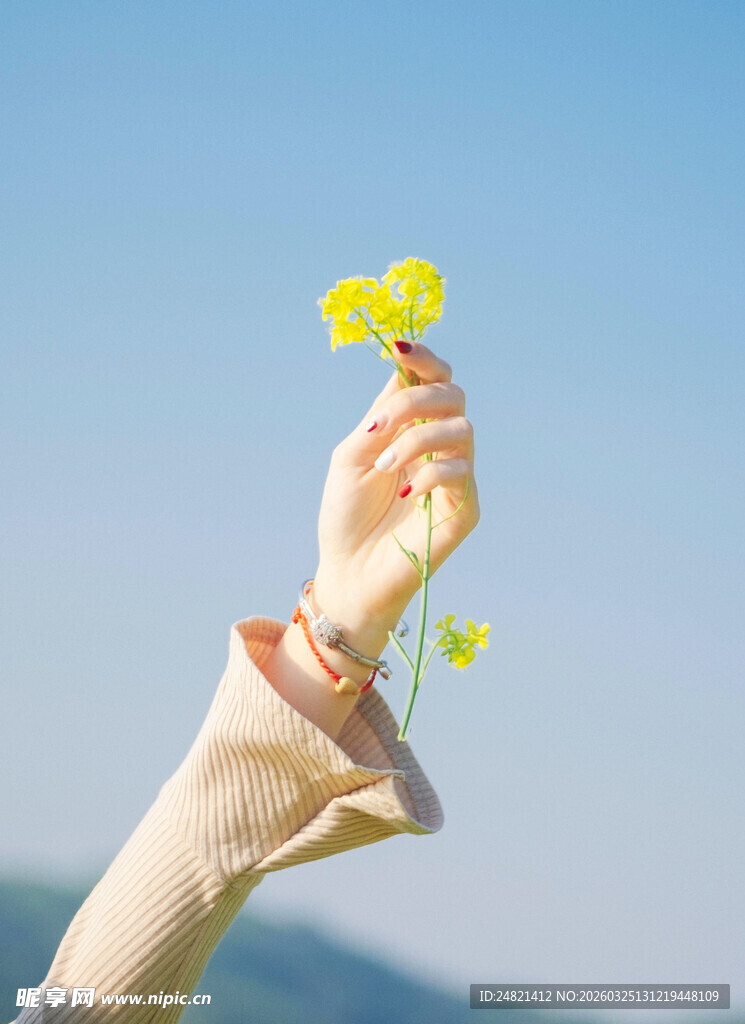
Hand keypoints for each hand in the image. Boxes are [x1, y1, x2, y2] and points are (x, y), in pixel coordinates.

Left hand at [313, 341, 479, 659]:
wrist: (349, 573)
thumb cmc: (347, 517)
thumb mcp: (352, 456)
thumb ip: (379, 417)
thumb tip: (402, 373)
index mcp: (411, 430)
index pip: (434, 381)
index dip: (424, 359)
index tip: (401, 348)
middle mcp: (439, 448)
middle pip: (453, 396)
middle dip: (415, 401)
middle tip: (379, 429)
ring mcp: (456, 478)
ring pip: (461, 430)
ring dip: (417, 440)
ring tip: (384, 467)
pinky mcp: (465, 509)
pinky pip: (462, 473)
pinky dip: (429, 474)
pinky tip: (404, 494)